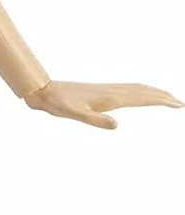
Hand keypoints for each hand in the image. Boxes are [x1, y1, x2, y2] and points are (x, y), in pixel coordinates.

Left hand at [22, 79, 182, 128]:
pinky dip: (139, 92)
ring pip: (135, 89)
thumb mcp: (75, 115)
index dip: (160, 101)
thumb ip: (95, 120)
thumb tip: (117, 125)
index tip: (178, 104)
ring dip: (152, 92)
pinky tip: (137, 96)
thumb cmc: (58, 103)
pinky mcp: (100, 91)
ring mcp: (105, 90)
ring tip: (166, 97)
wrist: (43, 90)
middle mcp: (110, 91)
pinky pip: (126, 90)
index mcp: (110, 97)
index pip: (141, 98)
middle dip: (162, 96)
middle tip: (179, 102)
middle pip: (142, 91)